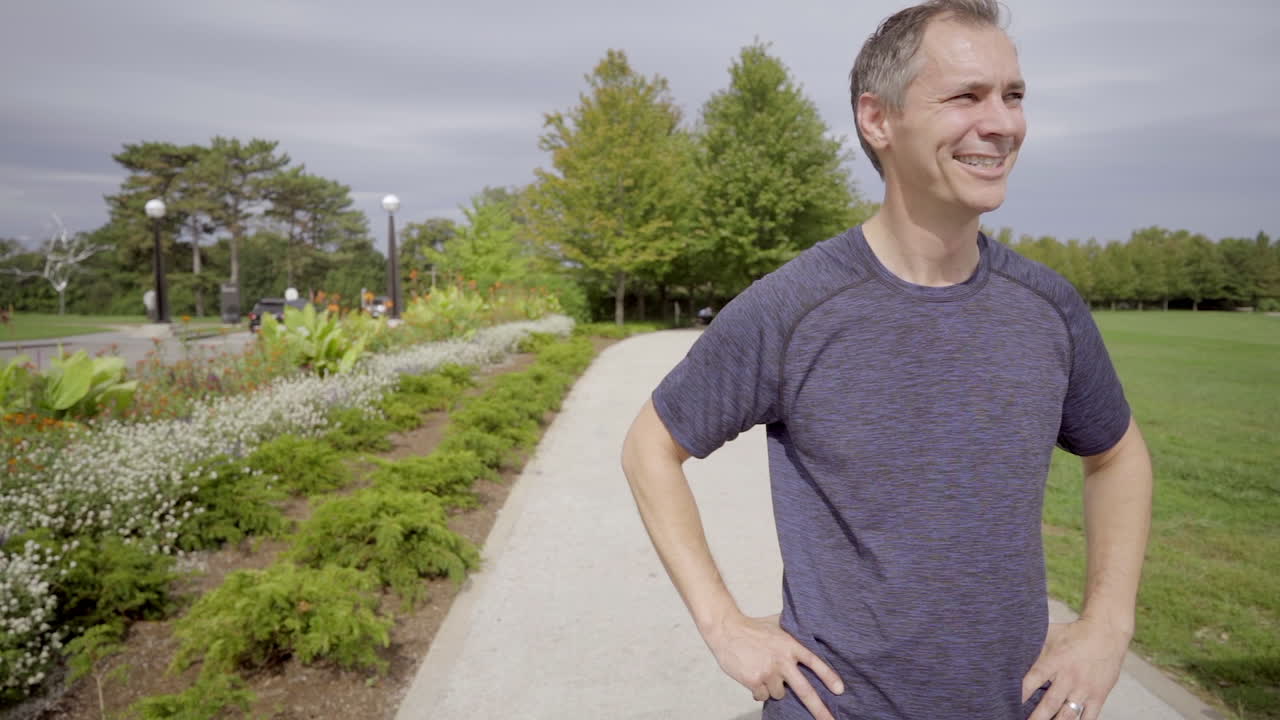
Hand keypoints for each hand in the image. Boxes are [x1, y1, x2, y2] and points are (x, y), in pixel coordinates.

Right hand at [706, 612, 844, 719]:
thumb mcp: (776, 624)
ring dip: (774, 688)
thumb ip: (791, 630)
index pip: (814, 662)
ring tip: (763, 672)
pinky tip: (753, 678)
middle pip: (805, 690)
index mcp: (790, 645)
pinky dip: (759, 692)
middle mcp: (782, 660)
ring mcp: (768, 672)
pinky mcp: (755, 681)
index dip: (828, 676)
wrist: (726, 630)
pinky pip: (763, 696)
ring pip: (780, 694)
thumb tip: (807, 625)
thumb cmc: (751, 627)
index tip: (840, 690)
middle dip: (820, 709)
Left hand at [1022, 618, 1129, 719]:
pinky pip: (1089, 717)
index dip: (1022, 692)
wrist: (1106, 633)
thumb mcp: (1050, 635)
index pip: (1035, 678)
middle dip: (1036, 717)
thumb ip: (1034, 648)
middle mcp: (1069, 677)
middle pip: (1050, 703)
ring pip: (1068, 714)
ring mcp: (1084, 689)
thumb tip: (1012, 654)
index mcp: (1055, 661)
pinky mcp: (1098, 696)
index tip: (1010, 703)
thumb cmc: (1074, 634)